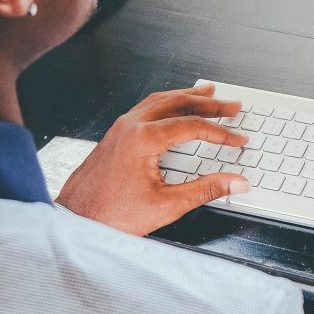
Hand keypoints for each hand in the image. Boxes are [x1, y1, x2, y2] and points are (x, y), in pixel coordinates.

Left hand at [55, 84, 249, 235]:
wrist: (75, 220)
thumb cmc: (111, 215)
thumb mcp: (167, 206)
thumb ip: (206, 190)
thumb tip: (236, 183)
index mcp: (144, 139)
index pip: (192, 126)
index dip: (220, 132)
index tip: (238, 139)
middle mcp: (131, 125)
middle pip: (178, 104)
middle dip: (210, 104)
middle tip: (232, 105)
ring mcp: (121, 126)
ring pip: (161, 100)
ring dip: (187, 97)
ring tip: (208, 93)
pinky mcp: (116, 133)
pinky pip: (146, 107)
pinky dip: (167, 102)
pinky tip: (174, 106)